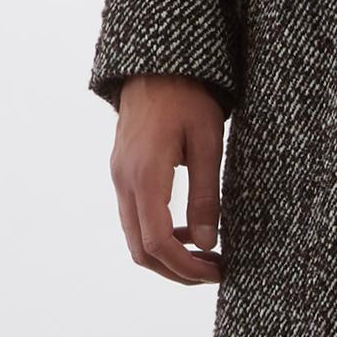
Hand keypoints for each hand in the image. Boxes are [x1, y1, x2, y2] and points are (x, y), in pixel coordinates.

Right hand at [112, 77, 227, 285]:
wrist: (156, 64)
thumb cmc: (187, 97)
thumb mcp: (207, 143)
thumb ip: (206, 195)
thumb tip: (207, 244)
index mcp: (145, 177)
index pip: (158, 243)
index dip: (187, 268)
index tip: (217, 272)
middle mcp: (124, 182)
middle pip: (141, 250)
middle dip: (177, 271)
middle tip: (214, 271)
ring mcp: (119, 178)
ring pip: (134, 237)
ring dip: (168, 256)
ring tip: (206, 255)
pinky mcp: (123, 173)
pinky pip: (134, 218)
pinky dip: (158, 236)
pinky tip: (187, 230)